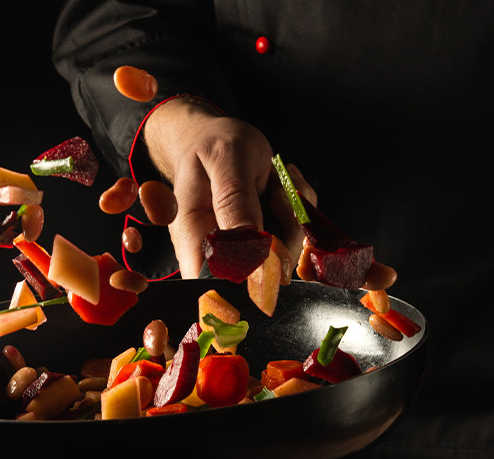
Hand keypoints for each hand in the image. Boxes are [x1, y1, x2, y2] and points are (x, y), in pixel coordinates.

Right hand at [142, 97, 307, 278]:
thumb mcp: (226, 159)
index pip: (213, 284)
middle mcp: (216, 250)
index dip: (248, 278)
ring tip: (280, 186)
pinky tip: (285, 186)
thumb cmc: (213, 145)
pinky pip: (294, 242)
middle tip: (279, 195)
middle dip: (284, 239)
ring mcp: (242, 249)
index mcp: (193, 234)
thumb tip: (249, 245)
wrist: (215, 139)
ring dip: (295, 220)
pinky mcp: (263, 243)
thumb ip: (234, 200)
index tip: (272, 243)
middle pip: (258, 277)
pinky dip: (300, 213)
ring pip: (283, 260)